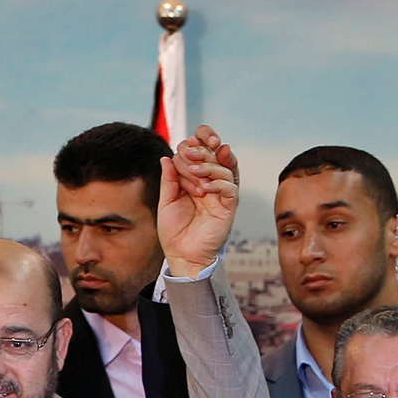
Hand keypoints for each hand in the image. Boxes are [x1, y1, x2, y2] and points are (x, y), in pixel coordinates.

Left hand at [157, 124, 237, 275]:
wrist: (181, 254)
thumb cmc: (175, 230)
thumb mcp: (167, 200)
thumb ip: (169, 179)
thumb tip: (166, 157)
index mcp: (196, 179)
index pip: (203, 151)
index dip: (197, 143)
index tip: (184, 146)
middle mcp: (211, 183)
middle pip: (216, 155)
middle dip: (203, 149)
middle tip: (190, 152)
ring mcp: (221, 194)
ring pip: (225, 169)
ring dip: (208, 166)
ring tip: (193, 172)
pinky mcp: (228, 207)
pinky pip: (230, 188)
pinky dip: (218, 183)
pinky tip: (205, 188)